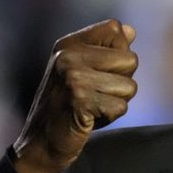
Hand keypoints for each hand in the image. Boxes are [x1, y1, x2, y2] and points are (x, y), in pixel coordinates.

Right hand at [12, 19, 137, 172]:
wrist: (41, 142)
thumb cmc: (66, 106)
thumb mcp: (81, 70)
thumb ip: (106, 49)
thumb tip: (130, 31)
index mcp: (68, 44)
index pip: (115, 29)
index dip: (119, 52)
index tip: (100, 70)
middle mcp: (68, 56)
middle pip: (131, 60)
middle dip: (122, 81)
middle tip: (96, 93)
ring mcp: (73, 78)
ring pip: (130, 86)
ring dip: (117, 102)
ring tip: (92, 106)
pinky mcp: (80, 101)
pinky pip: (121, 107)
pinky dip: (110, 117)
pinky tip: (89, 118)